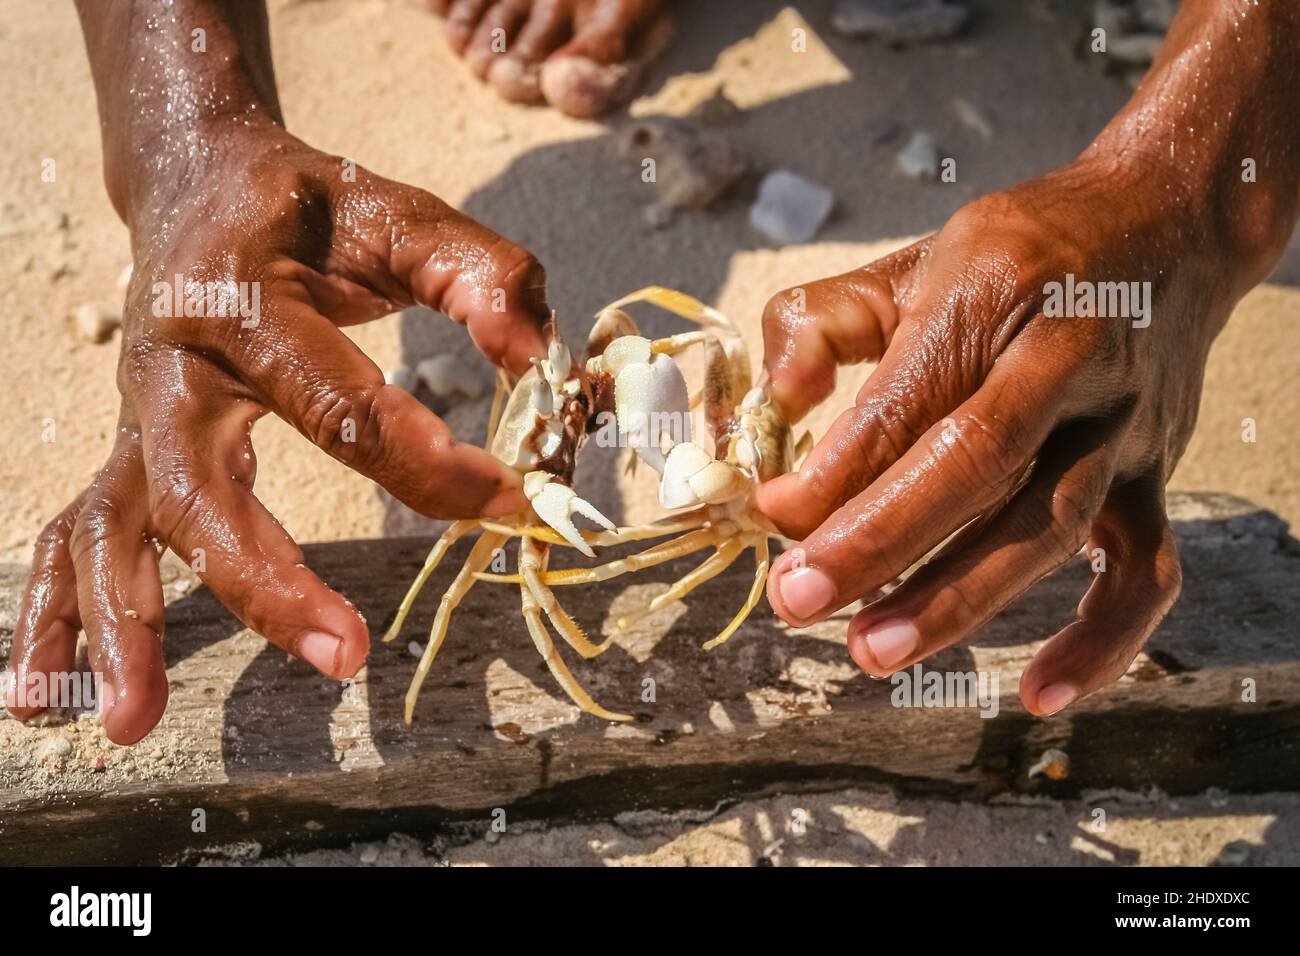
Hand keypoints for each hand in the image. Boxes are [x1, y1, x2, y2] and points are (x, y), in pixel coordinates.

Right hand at [5, 121, 547, 743]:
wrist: (202, 186)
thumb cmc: (314, 212)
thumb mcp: (401, 215)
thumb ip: (479, 273)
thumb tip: (530, 356)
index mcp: (242, 298)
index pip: (336, 404)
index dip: (424, 464)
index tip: (503, 501)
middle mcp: (171, 365)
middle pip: (199, 487)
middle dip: (268, 579)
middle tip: (347, 652)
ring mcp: (136, 416)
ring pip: (115, 527)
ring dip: (125, 626)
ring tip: (131, 723)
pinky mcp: (128, 451)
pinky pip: (74, 536)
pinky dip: (53, 616)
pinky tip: (40, 698)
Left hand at [756, 156, 1264, 715]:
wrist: (1166, 226)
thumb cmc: (1018, 256)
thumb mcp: (912, 262)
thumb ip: (823, 324)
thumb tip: (772, 406)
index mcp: (993, 293)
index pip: (906, 398)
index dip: (834, 468)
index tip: (771, 515)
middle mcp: (1066, 360)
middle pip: (973, 464)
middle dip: (878, 542)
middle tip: (798, 599)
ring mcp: (1118, 427)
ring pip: (1045, 525)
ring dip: (958, 598)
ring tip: (872, 650)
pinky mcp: (1155, 478)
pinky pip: (1144, 574)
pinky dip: (1101, 643)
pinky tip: (1037, 693)